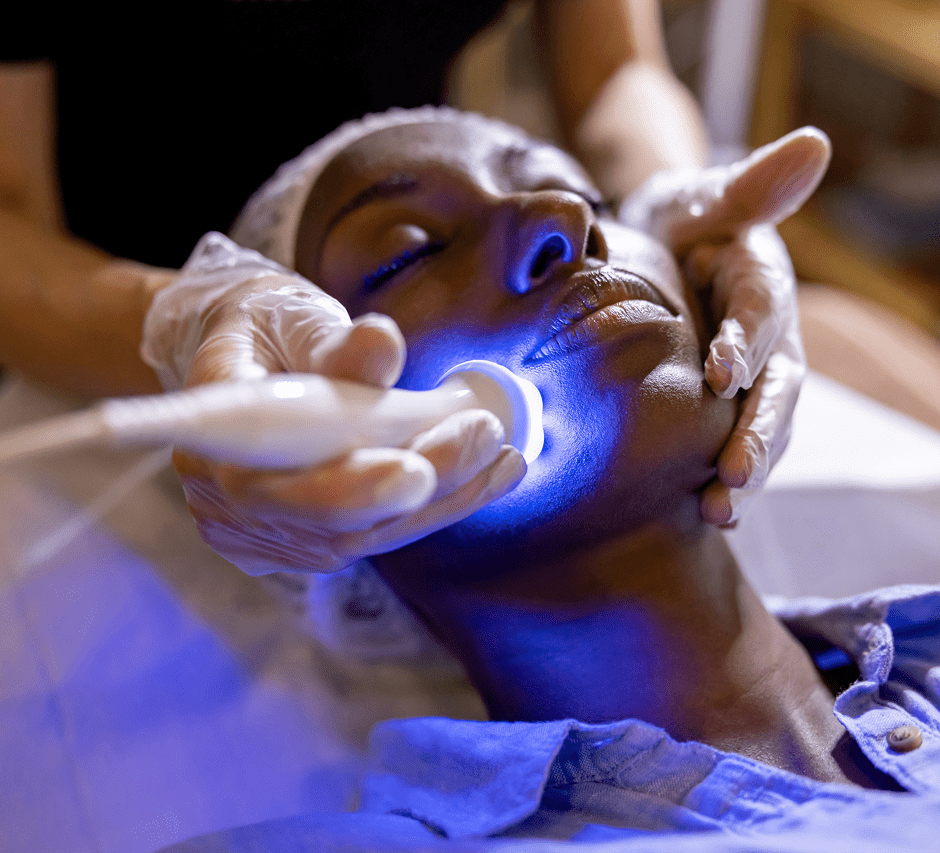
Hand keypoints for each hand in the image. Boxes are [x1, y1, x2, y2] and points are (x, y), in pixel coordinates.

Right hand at [141, 232, 524, 573]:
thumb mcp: (293, 315)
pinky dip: (432, 507)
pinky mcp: (294, 542)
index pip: (268, 480)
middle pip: (328, 520)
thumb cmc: (265, 329)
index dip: (343, 488)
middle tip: (486, 438)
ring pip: (359, 538)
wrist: (239, 358)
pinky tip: (484, 474)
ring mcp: (257, 533)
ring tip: (501, 455)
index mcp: (207, 436)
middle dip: (422, 487)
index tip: (415, 471)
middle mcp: (223, 501)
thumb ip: (334, 341)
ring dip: (442, 499)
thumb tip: (382, 342)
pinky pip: (369, 537)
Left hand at [619, 128, 830, 525]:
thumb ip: (749, 185)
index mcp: (763, 281)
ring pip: (765, 427)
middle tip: (733, 476)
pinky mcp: (731, 403)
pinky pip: (737, 442)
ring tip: (720, 512)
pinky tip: (709, 515)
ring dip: (746, 471)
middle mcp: (771, 335)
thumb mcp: (707, 197)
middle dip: (758, 433)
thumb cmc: (683, 220)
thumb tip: (813, 145)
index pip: (763, 311)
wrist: (662, 251)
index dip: (748, 340)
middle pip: (777, 388)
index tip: (722, 374)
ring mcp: (755, 375)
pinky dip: (728, 478)